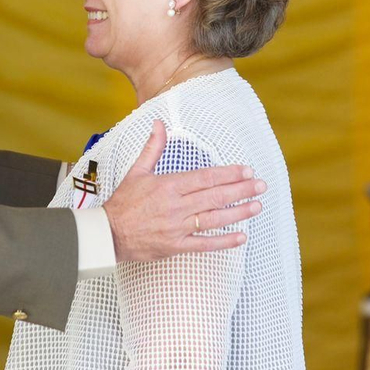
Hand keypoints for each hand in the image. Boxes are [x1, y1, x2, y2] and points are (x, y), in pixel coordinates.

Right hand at [103, 120, 265, 263]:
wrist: (108, 233)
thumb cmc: (124, 202)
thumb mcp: (137, 171)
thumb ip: (153, 147)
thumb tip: (159, 124)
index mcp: (169, 185)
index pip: (205, 177)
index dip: (228, 174)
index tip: (246, 171)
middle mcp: (176, 206)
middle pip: (215, 196)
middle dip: (241, 190)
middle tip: (262, 185)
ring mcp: (177, 227)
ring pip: (214, 219)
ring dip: (239, 212)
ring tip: (257, 206)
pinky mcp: (176, 245)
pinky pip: (204, 244)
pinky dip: (224, 242)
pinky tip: (242, 236)